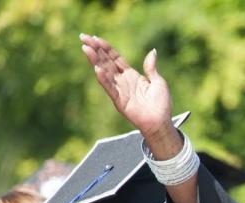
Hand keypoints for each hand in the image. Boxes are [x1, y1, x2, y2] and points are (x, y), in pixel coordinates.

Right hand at [80, 34, 179, 154]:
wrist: (161, 123)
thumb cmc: (161, 104)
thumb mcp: (158, 82)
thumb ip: (151, 67)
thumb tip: (152, 51)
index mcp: (130, 75)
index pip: (114, 58)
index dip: (105, 47)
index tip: (94, 38)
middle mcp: (122, 81)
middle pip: (106, 61)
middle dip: (95, 49)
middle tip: (83, 37)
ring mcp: (120, 90)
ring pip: (105, 72)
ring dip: (95, 61)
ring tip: (86, 49)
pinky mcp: (120, 101)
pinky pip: (110, 88)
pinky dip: (104, 79)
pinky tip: (97, 69)